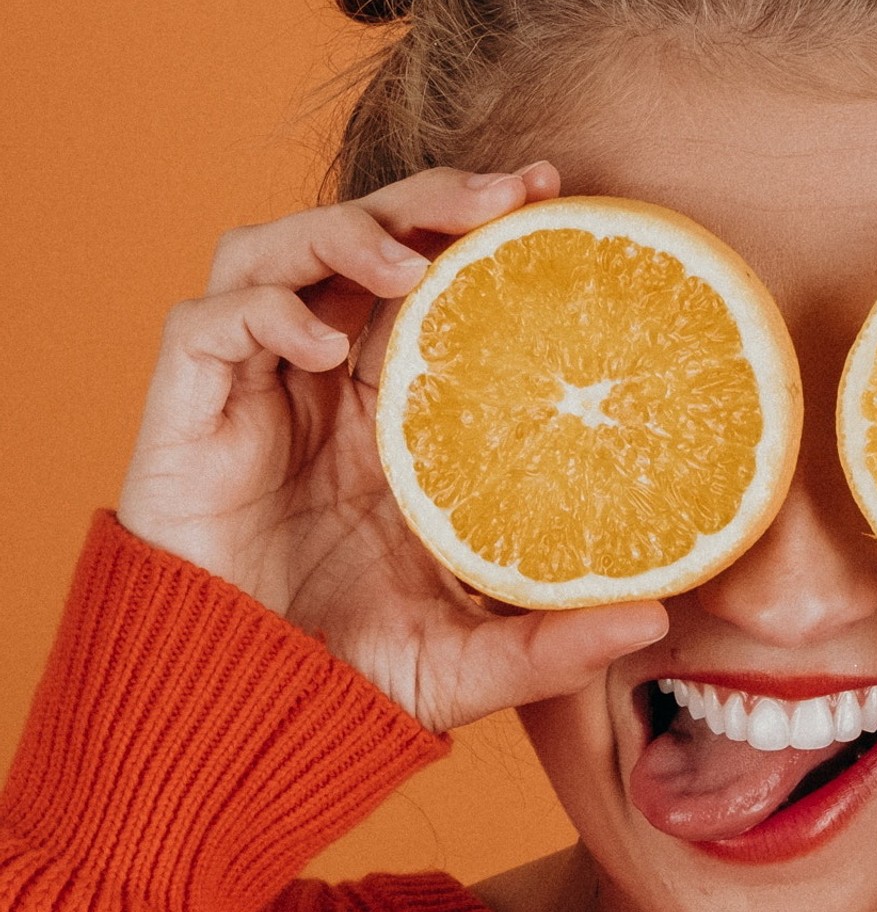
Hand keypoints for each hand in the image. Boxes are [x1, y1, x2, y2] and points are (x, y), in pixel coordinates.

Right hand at [117, 163, 667, 730]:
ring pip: (275, 250)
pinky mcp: (183, 414)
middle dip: (427, 197)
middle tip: (508, 193)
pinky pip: (208, 324)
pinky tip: (323, 348)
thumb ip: (552, 642)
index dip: (477, 225)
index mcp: (386, 413)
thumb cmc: (341, 677)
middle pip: (360, 238)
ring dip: (343, 234)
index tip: (553, 195)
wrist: (234, 718)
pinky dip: (265, 312)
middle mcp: (315, 383)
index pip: (428, 280)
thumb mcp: (467, 661)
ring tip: (413, 263)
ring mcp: (248, 391)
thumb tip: (658, 618)